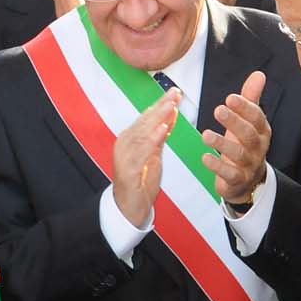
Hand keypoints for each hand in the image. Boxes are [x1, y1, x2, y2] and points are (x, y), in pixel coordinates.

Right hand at [111, 88, 180, 227]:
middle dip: (161, 106)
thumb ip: (160, 137)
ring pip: (143, 132)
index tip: (174, 92)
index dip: (160, 104)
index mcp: (131, 138)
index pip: (147, 117)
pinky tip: (162, 129)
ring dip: (158, 118)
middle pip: (144, 120)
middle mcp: (125, 143)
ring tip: (170, 106)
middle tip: (174, 93)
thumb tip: (170, 115)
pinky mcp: (128, 169)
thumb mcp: (154, 156)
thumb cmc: (140, 182)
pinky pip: (142, 151)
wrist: (128, 208)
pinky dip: (152, 138)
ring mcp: (125, 155)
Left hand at [202, 69, 270, 204]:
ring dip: (222, 144)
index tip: (230, 98)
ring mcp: (249, 165)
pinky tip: (204, 157)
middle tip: (218, 110)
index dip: (245, 108)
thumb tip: (259, 74)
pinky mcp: (238, 180)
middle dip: (234, 122)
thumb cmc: (244, 145)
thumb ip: (251, 98)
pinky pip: (229, 174)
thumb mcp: (248, 122)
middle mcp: (258, 147)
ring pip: (238, 154)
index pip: (256, 117)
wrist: (247, 181)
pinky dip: (217, 166)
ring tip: (205, 135)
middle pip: (248, 134)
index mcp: (261, 131)